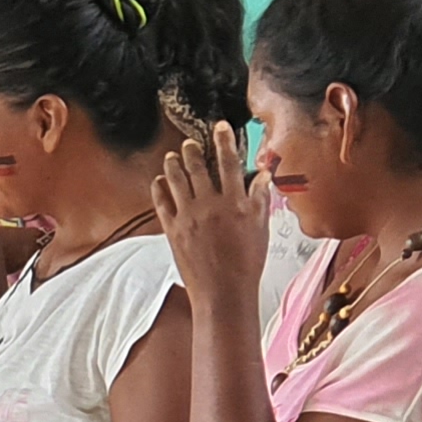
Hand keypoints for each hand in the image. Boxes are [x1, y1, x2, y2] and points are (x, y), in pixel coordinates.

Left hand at [150, 121, 266, 301]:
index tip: (221, 128)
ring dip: (173, 164)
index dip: (225, 141)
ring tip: (173, 155)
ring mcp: (189, 217)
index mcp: (235, 203)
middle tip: (190, 142)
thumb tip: (262, 175)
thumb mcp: (261, 229)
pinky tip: (159, 181)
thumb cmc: (246, 264)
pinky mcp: (172, 230)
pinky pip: (162, 202)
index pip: (230, 163)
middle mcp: (210, 205)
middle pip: (198, 167)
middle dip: (193, 150)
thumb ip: (260, 199)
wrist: (223, 293)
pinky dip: (159, 188)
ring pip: (177, 180)